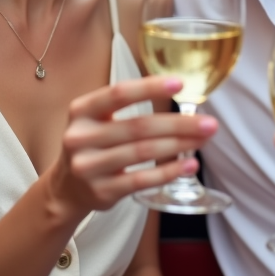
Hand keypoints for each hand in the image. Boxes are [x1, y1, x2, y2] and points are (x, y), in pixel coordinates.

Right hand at [47, 76, 217, 217]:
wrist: (66, 188)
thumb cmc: (94, 144)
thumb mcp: (97, 119)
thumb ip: (128, 107)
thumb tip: (181, 101)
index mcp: (81, 110)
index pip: (119, 94)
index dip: (149, 88)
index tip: (180, 84)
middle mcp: (80, 137)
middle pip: (138, 126)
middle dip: (178, 124)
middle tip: (208, 123)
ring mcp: (88, 166)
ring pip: (142, 152)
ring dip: (178, 146)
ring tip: (202, 141)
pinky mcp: (101, 191)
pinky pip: (141, 180)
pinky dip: (168, 172)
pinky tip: (188, 165)